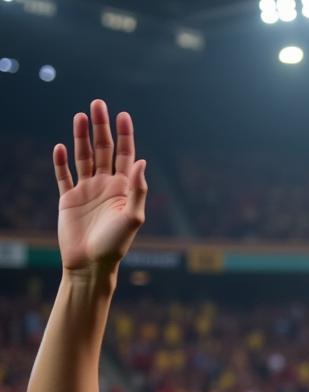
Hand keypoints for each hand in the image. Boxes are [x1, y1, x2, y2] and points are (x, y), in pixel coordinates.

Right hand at [54, 99, 146, 273]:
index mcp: (124, 190)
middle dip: (101, 128)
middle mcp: (106, 186)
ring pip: (83, 157)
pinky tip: (61, 147)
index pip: (126, 156)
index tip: (122, 114)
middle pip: (103, 150)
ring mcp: (87, 191)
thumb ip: (138, 189)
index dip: (125, 135)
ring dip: (81, 137)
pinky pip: (63, 176)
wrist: (91, 265)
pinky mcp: (68, 199)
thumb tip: (142, 161)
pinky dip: (61, 162)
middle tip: (98, 104)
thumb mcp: (133, 218)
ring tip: (80, 116)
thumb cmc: (116, 245)